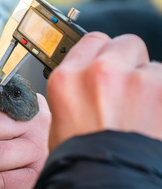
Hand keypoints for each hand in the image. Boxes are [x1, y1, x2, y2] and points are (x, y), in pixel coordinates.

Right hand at [47, 32, 161, 149]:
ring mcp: (135, 81)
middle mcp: (99, 73)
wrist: (107, 186)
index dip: (101, 51)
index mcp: (68, 79)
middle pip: (124, 44)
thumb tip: (88, 77)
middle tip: (126, 86)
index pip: (91, 40)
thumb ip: (76, 88)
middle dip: (127, 61)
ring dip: (148, 82)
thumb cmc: (81, 159)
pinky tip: (153, 116)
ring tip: (141, 111)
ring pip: (151, 65)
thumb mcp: (61, 118)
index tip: (106, 60)